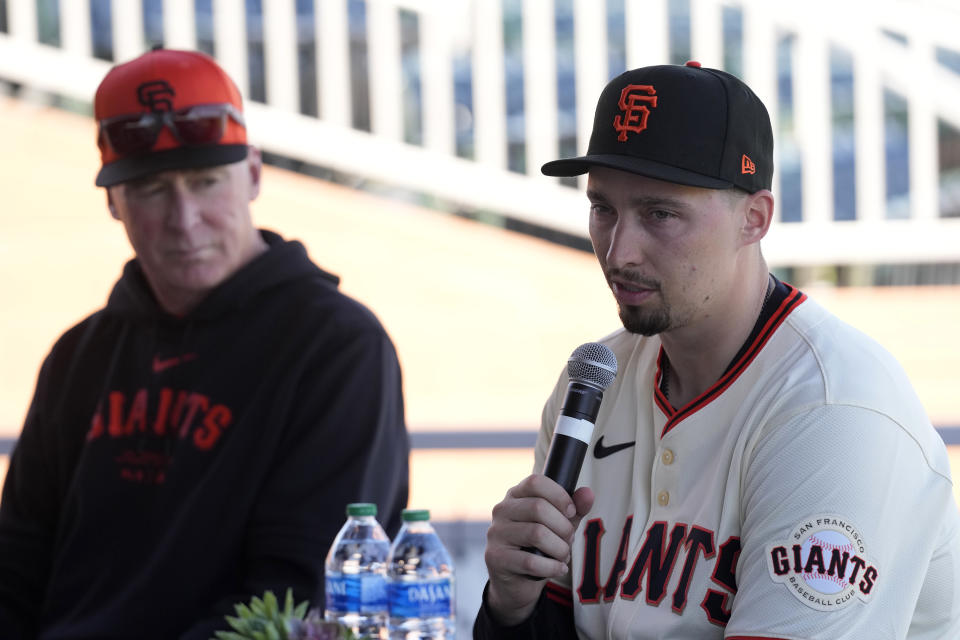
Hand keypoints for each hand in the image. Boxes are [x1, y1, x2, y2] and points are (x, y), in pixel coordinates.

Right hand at [483, 474, 594, 625]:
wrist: (518, 582)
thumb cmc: (540, 547)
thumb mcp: (559, 525)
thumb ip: (574, 509)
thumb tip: (588, 493)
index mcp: (516, 495)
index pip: (536, 482)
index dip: (559, 495)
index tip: (571, 512)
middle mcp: (502, 510)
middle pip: (538, 507)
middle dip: (563, 526)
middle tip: (569, 539)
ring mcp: (496, 534)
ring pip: (536, 533)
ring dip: (559, 548)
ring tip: (563, 555)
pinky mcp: (496, 558)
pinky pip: (530, 561)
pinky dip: (552, 567)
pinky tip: (558, 568)